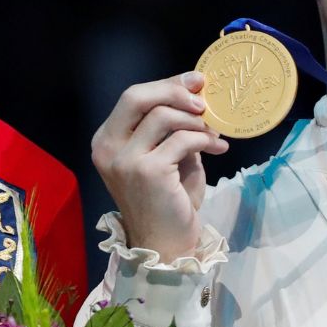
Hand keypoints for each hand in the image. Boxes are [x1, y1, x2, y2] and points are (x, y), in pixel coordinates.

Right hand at [91, 71, 229, 261]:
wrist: (166, 245)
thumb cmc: (167, 202)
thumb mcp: (166, 157)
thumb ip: (172, 129)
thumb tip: (196, 95)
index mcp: (107, 141)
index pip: (132, 98)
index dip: (165, 85)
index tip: (195, 81)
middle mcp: (108, 148)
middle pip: (137, 97)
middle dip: (174, 90)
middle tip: (204, 100)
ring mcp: (124, 160)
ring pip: (163, 115)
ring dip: (195, 120)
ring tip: (214, 132)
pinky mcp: (147, 171)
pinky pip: (182, 140)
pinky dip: (205, 139)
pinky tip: (219, 148)